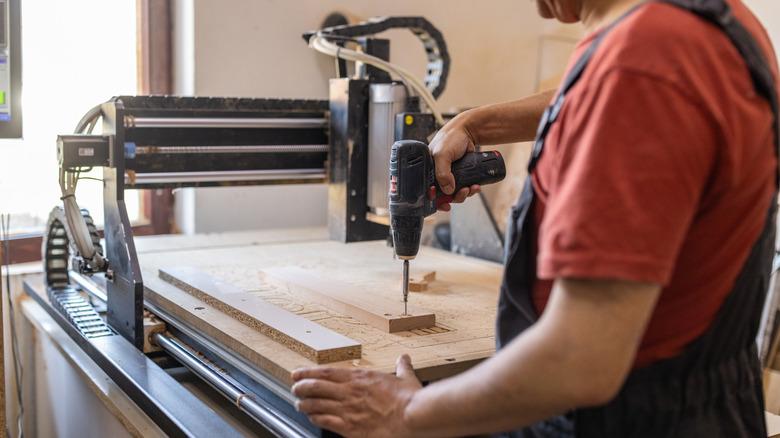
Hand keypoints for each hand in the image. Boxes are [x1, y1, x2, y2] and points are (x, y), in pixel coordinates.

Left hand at [292, 354, 421, 436]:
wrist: (412, 417)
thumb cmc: (409, 399)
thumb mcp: (406, 378)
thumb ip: (402, 367)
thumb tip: (404, 359)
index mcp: (360, 377)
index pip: (326, 372)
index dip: (308, 372)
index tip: (298, 373)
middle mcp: (350, 392)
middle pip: (315, 387)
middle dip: (301, 387)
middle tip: (294, 388)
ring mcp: (348, 410)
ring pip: (316, 405)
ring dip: (304, 404)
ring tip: (299, 405)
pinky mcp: (350, 427)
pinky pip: (325, 422)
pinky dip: (315, 419)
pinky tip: (312, 419)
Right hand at [429, 117, 481, 210]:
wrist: (469, 132)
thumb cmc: (451, 138)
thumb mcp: (442, 154)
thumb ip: (442, 172)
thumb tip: (447, 190)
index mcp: (428, 170)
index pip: (428, 190)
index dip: (435, 200)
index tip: (444, 204)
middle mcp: (437, 174)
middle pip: (443, 195)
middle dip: (454, 198)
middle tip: (461, 193)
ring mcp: (450, 176)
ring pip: (455, 193)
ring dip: (464, 194)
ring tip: (471, 188)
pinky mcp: (461, 175)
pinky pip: (464, 188)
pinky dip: (470, 190)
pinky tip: (475, 186)